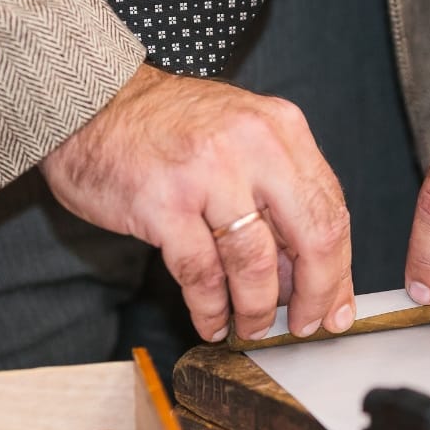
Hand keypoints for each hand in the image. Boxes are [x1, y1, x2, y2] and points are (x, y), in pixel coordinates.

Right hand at [40, 64, 354, 341]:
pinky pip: (201, 273)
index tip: (335, 305)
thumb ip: (278, 194)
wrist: (91, 102)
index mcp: (280, 129)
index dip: (338, 269)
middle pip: (311, 236)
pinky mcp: (163, 203)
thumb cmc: (166, 127)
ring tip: (251, 327)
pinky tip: (212, 320)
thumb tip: (308, 272)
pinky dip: (210, 307)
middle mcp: (252, 146)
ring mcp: (208, 173)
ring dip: (257, 309)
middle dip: (314, 294)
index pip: (331, 209)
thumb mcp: (241, 138)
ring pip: (255, 263)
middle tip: (304, 325)